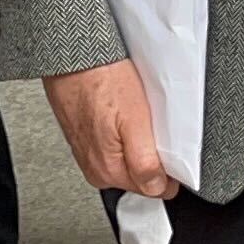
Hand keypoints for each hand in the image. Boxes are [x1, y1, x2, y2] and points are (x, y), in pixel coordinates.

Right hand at [44, 59, 175, 198]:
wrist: (74, 55)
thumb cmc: (102, 80)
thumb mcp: (135, 123)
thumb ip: (146, 164)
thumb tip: (158, 188)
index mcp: (107, 171)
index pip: (153, 188)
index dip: (169, 170)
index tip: (169, 148)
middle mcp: (94, 167)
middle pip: (139, 175)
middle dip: (152, 156)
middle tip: (151, 127)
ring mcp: (87, 152)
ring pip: (127, 159)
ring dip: (138, 143)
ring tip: (136, 117)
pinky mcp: (84, 136)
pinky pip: (114, 144)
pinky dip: (123, 132)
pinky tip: (123, 113)